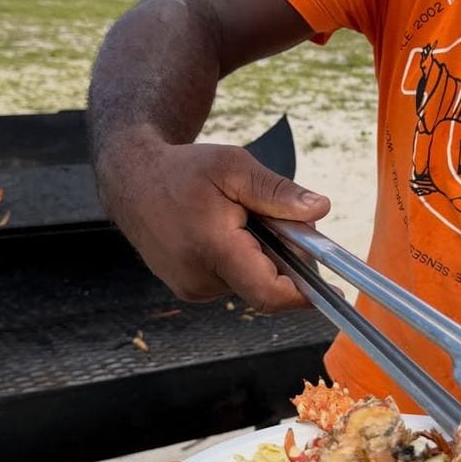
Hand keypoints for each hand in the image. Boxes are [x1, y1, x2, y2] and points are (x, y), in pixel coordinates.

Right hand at [98, 132, 331, 312]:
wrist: (131, 180)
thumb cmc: (182, 170)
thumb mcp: (234, 167)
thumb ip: (278, 193)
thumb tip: (319, 210)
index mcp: (213, 249)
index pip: (269, 292)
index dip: (304, 294)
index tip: (329, 287)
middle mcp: (199, 278)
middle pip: (264, 285)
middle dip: (283, 260)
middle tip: (275, 221)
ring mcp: (191, 287)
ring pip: (248, 283)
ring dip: (259, 258)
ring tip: (239, 220)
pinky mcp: (187, 288)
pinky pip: (230, 281)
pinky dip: (240, 261)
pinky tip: (224, 232)